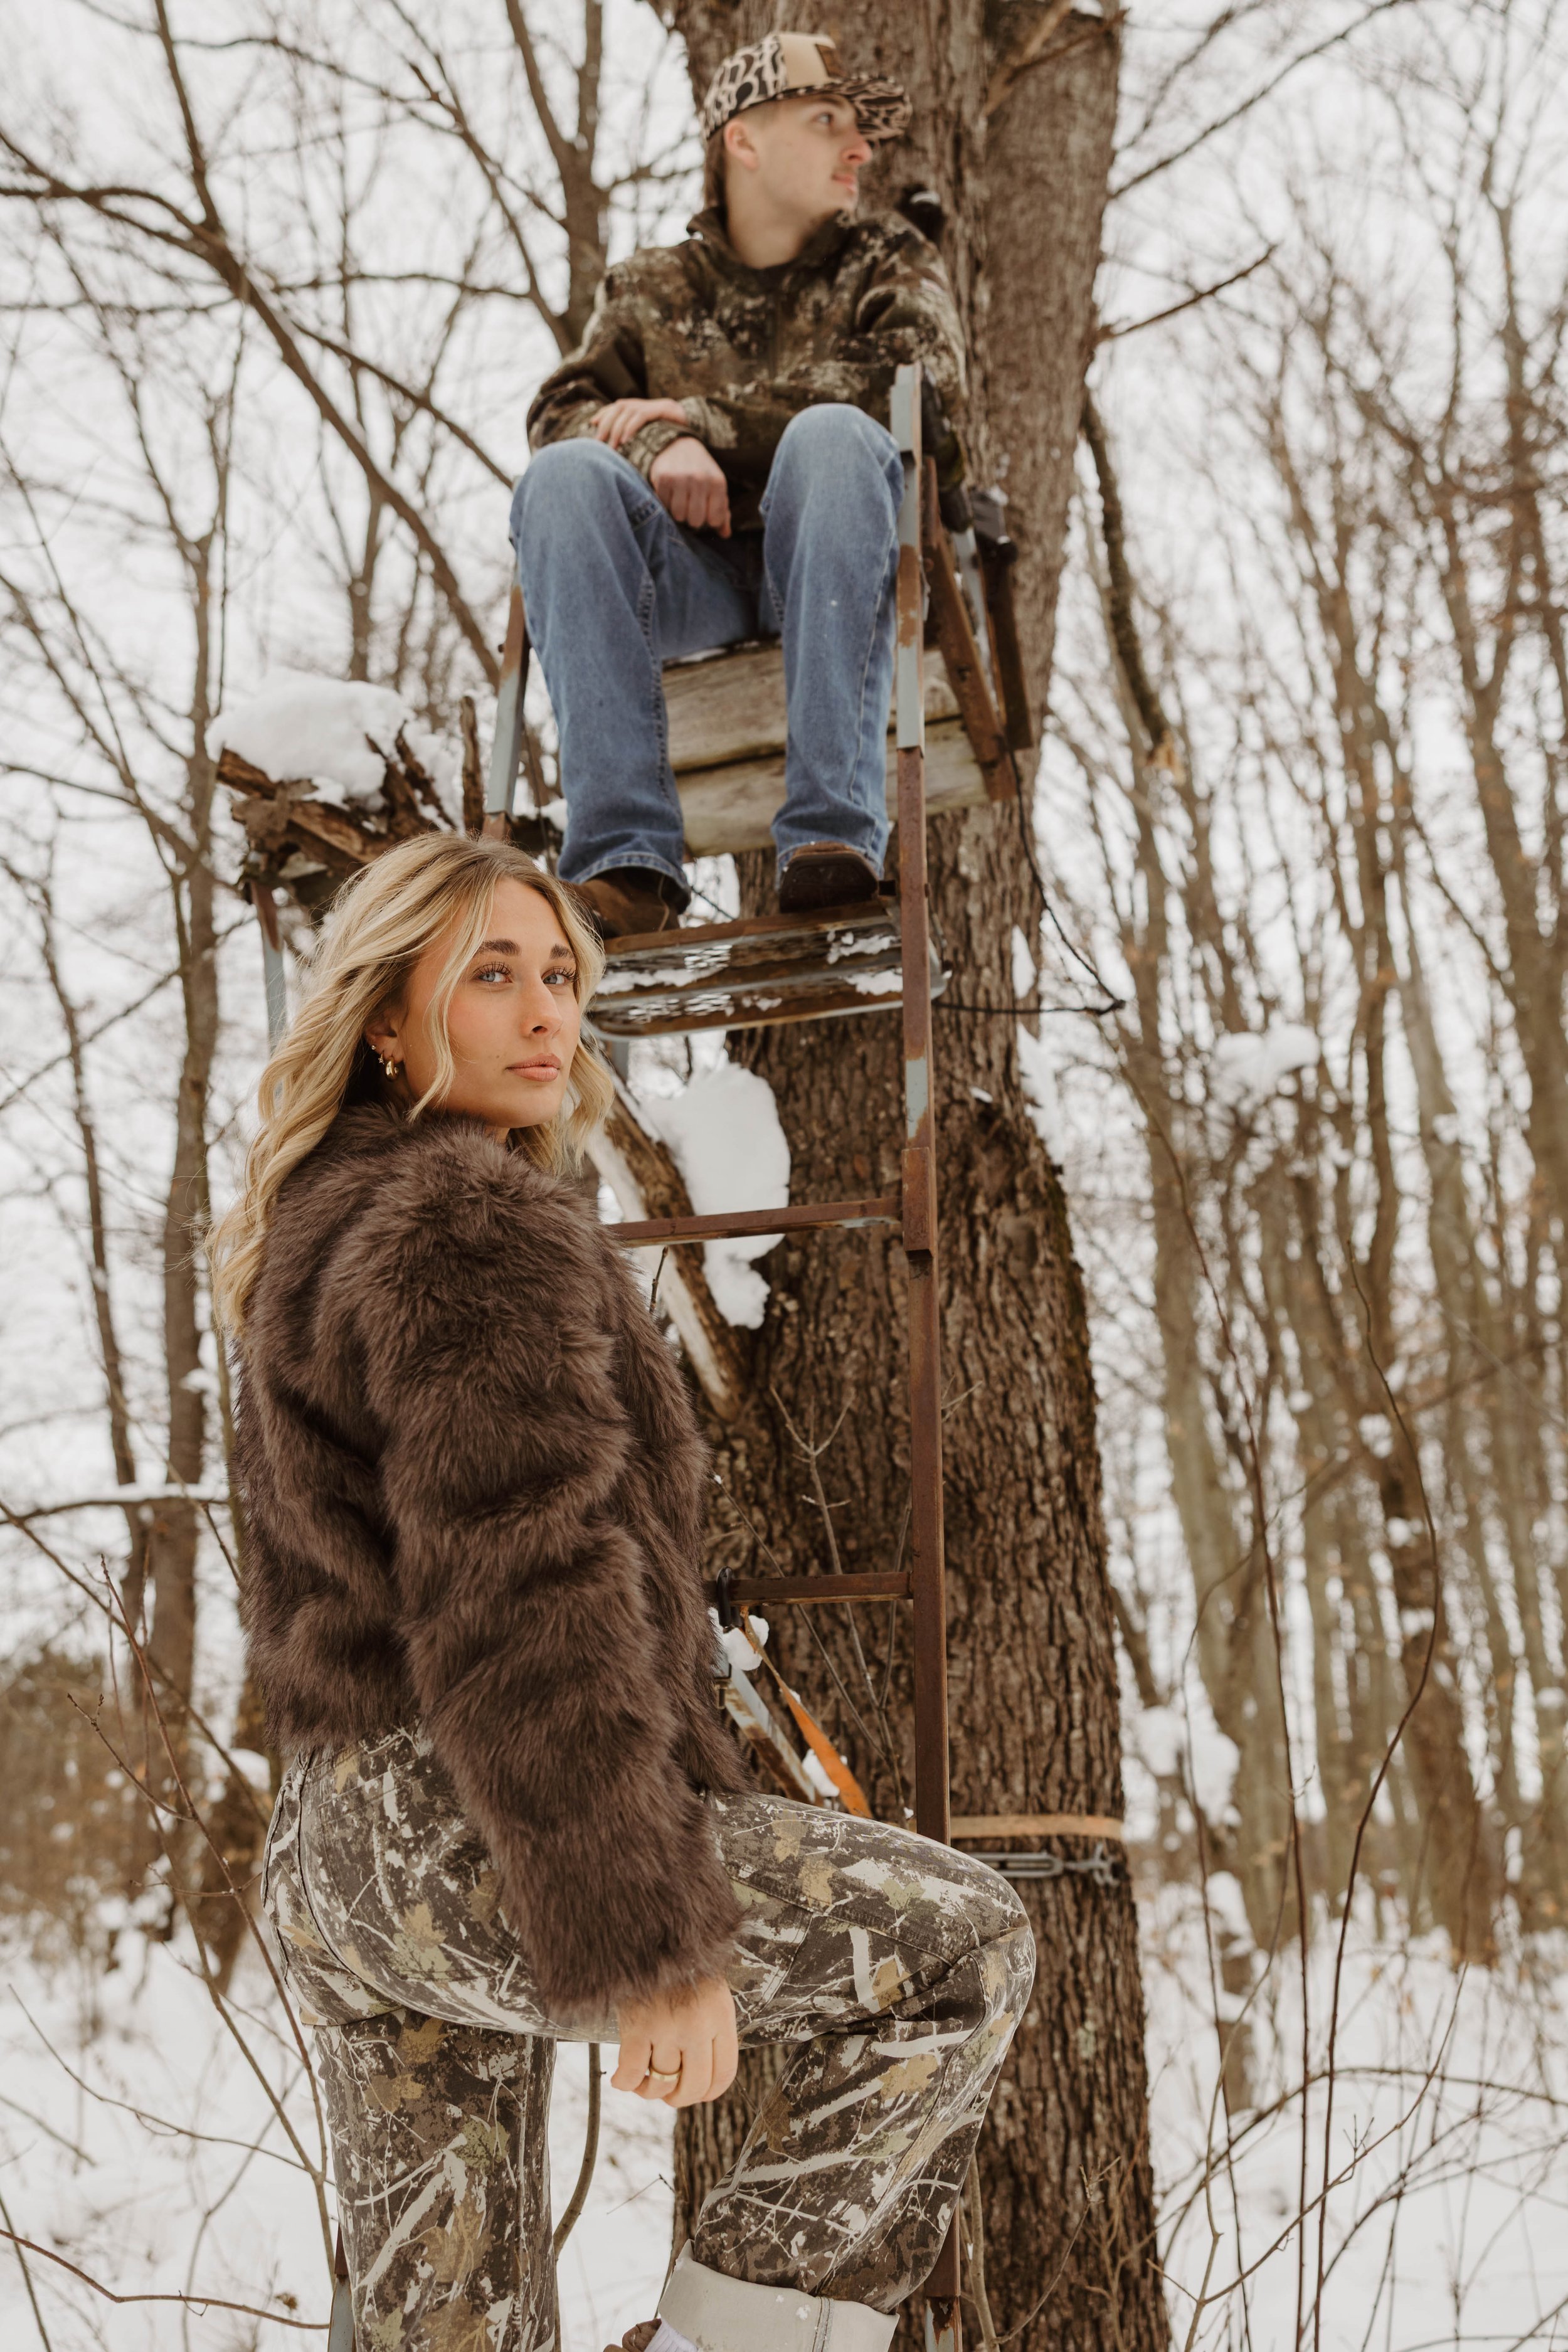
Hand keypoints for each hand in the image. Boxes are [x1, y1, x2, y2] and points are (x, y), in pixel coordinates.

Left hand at [592, 396, 689, 449]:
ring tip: (613, 446)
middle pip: (617, 408)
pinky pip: (641, 416)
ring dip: (617, 429)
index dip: (603, 413)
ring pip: (627, 412)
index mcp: (637, 407)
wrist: (693, 423)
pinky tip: (626, 439)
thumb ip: (636, 436)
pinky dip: (631, 427)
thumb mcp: (650, 434)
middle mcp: (642, 404)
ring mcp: (652, 406)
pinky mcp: (661, 409)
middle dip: (606, 424)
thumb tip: (620, 448)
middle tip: (599, 442)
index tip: (592, 424)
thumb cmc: (670, 432)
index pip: (615, 407)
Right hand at [612, 1976, 737, 2108]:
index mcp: (720, 2017)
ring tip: (644, 2082)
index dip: (710, 2092)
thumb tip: (703, 2071)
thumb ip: (711, 2027)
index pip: (723, 2074)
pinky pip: (632, 2073)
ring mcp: (667, 2029)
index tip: (698, 2093)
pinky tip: (622, 2079)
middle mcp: (697, 2027)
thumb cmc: (681, 1964)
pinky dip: (626, 2083)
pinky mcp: (638, 2028)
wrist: (651, 1933)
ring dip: (650, 2091)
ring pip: (661, 2083)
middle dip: (679, 2097)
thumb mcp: (711, 1991)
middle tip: (668, 2093)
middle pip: (693, 2085)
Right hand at [649, 436, 731, 536]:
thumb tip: (725, 534)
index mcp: (717, 482)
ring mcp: (680, 478)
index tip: (706, 510)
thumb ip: (722, 511)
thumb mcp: (716, 487)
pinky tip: (670, 493)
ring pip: (679, 516)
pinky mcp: (663, 478)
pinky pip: (664, 506)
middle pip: (696, 521)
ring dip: (679, 512)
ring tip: (680, 499)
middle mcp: (700, 479)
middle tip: (691, 506)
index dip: (710, 520)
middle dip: (693, 518)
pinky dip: (666, 503)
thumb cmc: (701, 471)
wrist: (678, 445)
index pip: (715, 520)